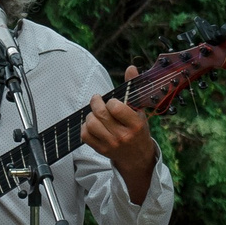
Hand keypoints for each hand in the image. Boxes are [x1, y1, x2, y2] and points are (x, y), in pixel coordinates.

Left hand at [84, 70, 158, 199]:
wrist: (137, 157)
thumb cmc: (138, 130)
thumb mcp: (140, 110)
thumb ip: (133, 88)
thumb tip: (131, 67)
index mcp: (136, 124)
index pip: (116, 107)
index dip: (111, 101)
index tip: (112, 101)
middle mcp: (123, 135)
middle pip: (100, 114)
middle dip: (95, 103)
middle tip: (97, 100)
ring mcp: (111, 144)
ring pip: (91, 124)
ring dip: (90, 115)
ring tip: (96, 114)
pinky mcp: (101, 150)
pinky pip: (85, 135)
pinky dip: (85, 127)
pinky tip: (92, 125)